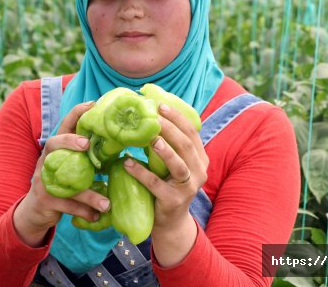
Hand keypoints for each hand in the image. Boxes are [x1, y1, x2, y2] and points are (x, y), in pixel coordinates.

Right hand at [13, 101, 111, 246]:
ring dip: (89, 194)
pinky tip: (98, 216)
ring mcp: (43, 180)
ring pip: (66, 182)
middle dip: (69, 141)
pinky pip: (67, 205)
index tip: (92, 104)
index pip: (64, 125)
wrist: (35, 211)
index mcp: (56, 149)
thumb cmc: (61, 183)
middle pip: (53, 143)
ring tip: (107, 203)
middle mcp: (47, 160)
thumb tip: (119, 145)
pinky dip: (84, 212)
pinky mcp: (45, 200)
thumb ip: (86, 157)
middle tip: (87, 144)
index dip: (76, 113)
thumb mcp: (71, 167)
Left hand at [122, 103, 207, 264]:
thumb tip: (149, 115)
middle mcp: (199, 171)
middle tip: (153, 116)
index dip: (178, 118)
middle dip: (170, 128)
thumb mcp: (173, 164)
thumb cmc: (167, 185)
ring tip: (149, 138)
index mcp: (200, 158)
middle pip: (186, 145)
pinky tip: (127, 163)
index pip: (192, 133)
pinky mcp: (174, 201)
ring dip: (164, 150)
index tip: (160, 105)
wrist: (170, 221)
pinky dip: (141, 172)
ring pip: (178, 165)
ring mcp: (188, 188)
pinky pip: (156, 184)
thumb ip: (168, 144)